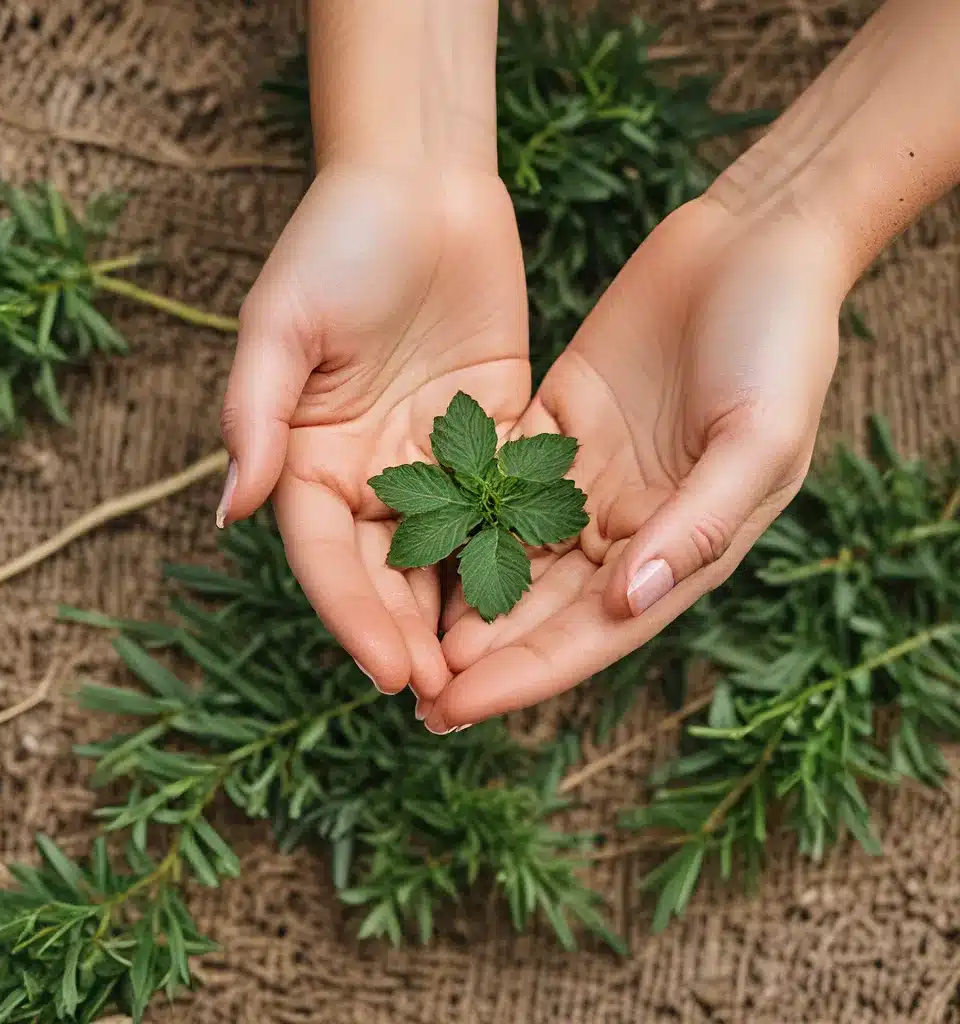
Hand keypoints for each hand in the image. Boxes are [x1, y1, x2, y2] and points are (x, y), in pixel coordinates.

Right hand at [218, 164, 528, 698]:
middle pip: (389, 571)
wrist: (420, 181)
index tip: (389, 672)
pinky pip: (505, 501)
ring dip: (467, 612)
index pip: (328, 557)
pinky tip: (547, 597)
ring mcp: (434, 456)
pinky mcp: (494, 431)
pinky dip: (519, 548)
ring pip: (450, 551)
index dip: (353, 617)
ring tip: (496, 674)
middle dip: (414, 635)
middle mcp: (370, 469)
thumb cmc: (338, 240)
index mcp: (308, 456)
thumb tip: (230, 510)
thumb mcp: (282, 323)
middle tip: (449, 699)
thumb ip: (253, 416)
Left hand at [425, 195, 843, 730]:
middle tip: (413, 695)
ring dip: (462, 595)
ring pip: (515, 552)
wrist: (758, 240)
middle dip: (483, 652)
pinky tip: (410, 540)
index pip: (596, 630)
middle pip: (546, 606)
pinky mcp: (561, 426)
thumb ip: (698, 524)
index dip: (528, 673)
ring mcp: (591, 475)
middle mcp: (632, 522)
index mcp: (686, 544)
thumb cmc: (782, 340)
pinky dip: (461, 515)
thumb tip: (629, 602)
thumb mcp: (760, 438)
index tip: (459, 706)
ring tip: (400, 634)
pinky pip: (500, 482)